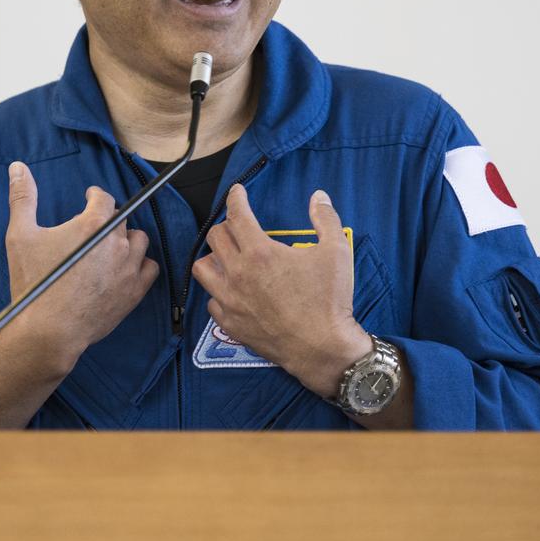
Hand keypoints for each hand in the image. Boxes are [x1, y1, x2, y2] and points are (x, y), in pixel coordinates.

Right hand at [4, 161, 159, 368]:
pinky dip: (140, 265)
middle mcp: (117, 241)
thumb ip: (23, 197)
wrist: (49, 330)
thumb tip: (18, 167)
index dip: (94, 196)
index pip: (103, 198)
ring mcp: (129, 267)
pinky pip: (149, 268)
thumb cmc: (34, 282)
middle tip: (91, 231)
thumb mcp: (21, 235)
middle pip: (121, 218)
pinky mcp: (135, 291)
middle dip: (107, 220)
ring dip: (126, 240)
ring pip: (139, 240)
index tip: (88, 199)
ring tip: (110, 247)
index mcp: (93, 223)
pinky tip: (125, 267)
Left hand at [191, 185, 369, 396]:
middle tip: (239, 226)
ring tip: (228, 257)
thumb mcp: (336, 252)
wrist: (323, 348)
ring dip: (214, 257)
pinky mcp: (230, 323)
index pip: (236, 214)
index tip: (238, 192)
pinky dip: (218, 291)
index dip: (236, 198)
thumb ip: (326, 219)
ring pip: (203, 268)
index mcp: (260, 252)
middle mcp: (238, 273)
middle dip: (226, 225)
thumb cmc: (329, 301)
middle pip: (215, 237)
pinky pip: (211, 301)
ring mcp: (230, 300)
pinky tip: (232, 290)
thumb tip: (318, 197)